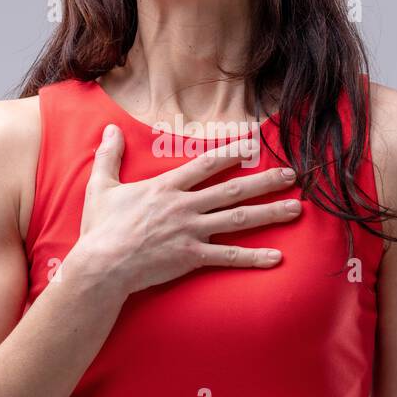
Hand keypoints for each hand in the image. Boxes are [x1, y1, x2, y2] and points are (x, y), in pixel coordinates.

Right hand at [72, 123, 300, 296]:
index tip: (254, 143)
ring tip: (297, 209)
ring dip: (270, 213)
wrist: (102, 266)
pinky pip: (228, 256)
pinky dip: (253, 257)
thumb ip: (108, 157)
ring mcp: (191, 231)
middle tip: (292, 175)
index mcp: (166, 187)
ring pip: (238, 218)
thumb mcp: (100, 187)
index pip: (206, 164)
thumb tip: (108, 130)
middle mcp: (184, 206)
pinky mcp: (192, 257)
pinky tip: (276, 258)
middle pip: (233, 189)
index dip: (232, 152)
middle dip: (265, 181)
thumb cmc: (100, 229)